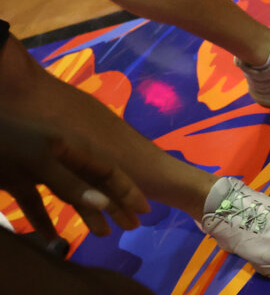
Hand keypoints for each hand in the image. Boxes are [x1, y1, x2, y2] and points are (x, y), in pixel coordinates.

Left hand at [0, 115, 148, 237]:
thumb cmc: (6, 143)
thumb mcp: (39, 163)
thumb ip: (71, 184)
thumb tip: (106, 204)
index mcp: (71, 145)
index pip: (108, 169)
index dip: (127, 189)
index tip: (144, 210)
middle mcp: (60, 155)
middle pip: (94, 182)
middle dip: (114, 203)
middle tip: (132, 226)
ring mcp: (38, 168)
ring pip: (70, 194)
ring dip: (87, 213)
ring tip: (102, 234)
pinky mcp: (16, 180)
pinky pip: (37, 203)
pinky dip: (45, 219)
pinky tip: (51, 236)